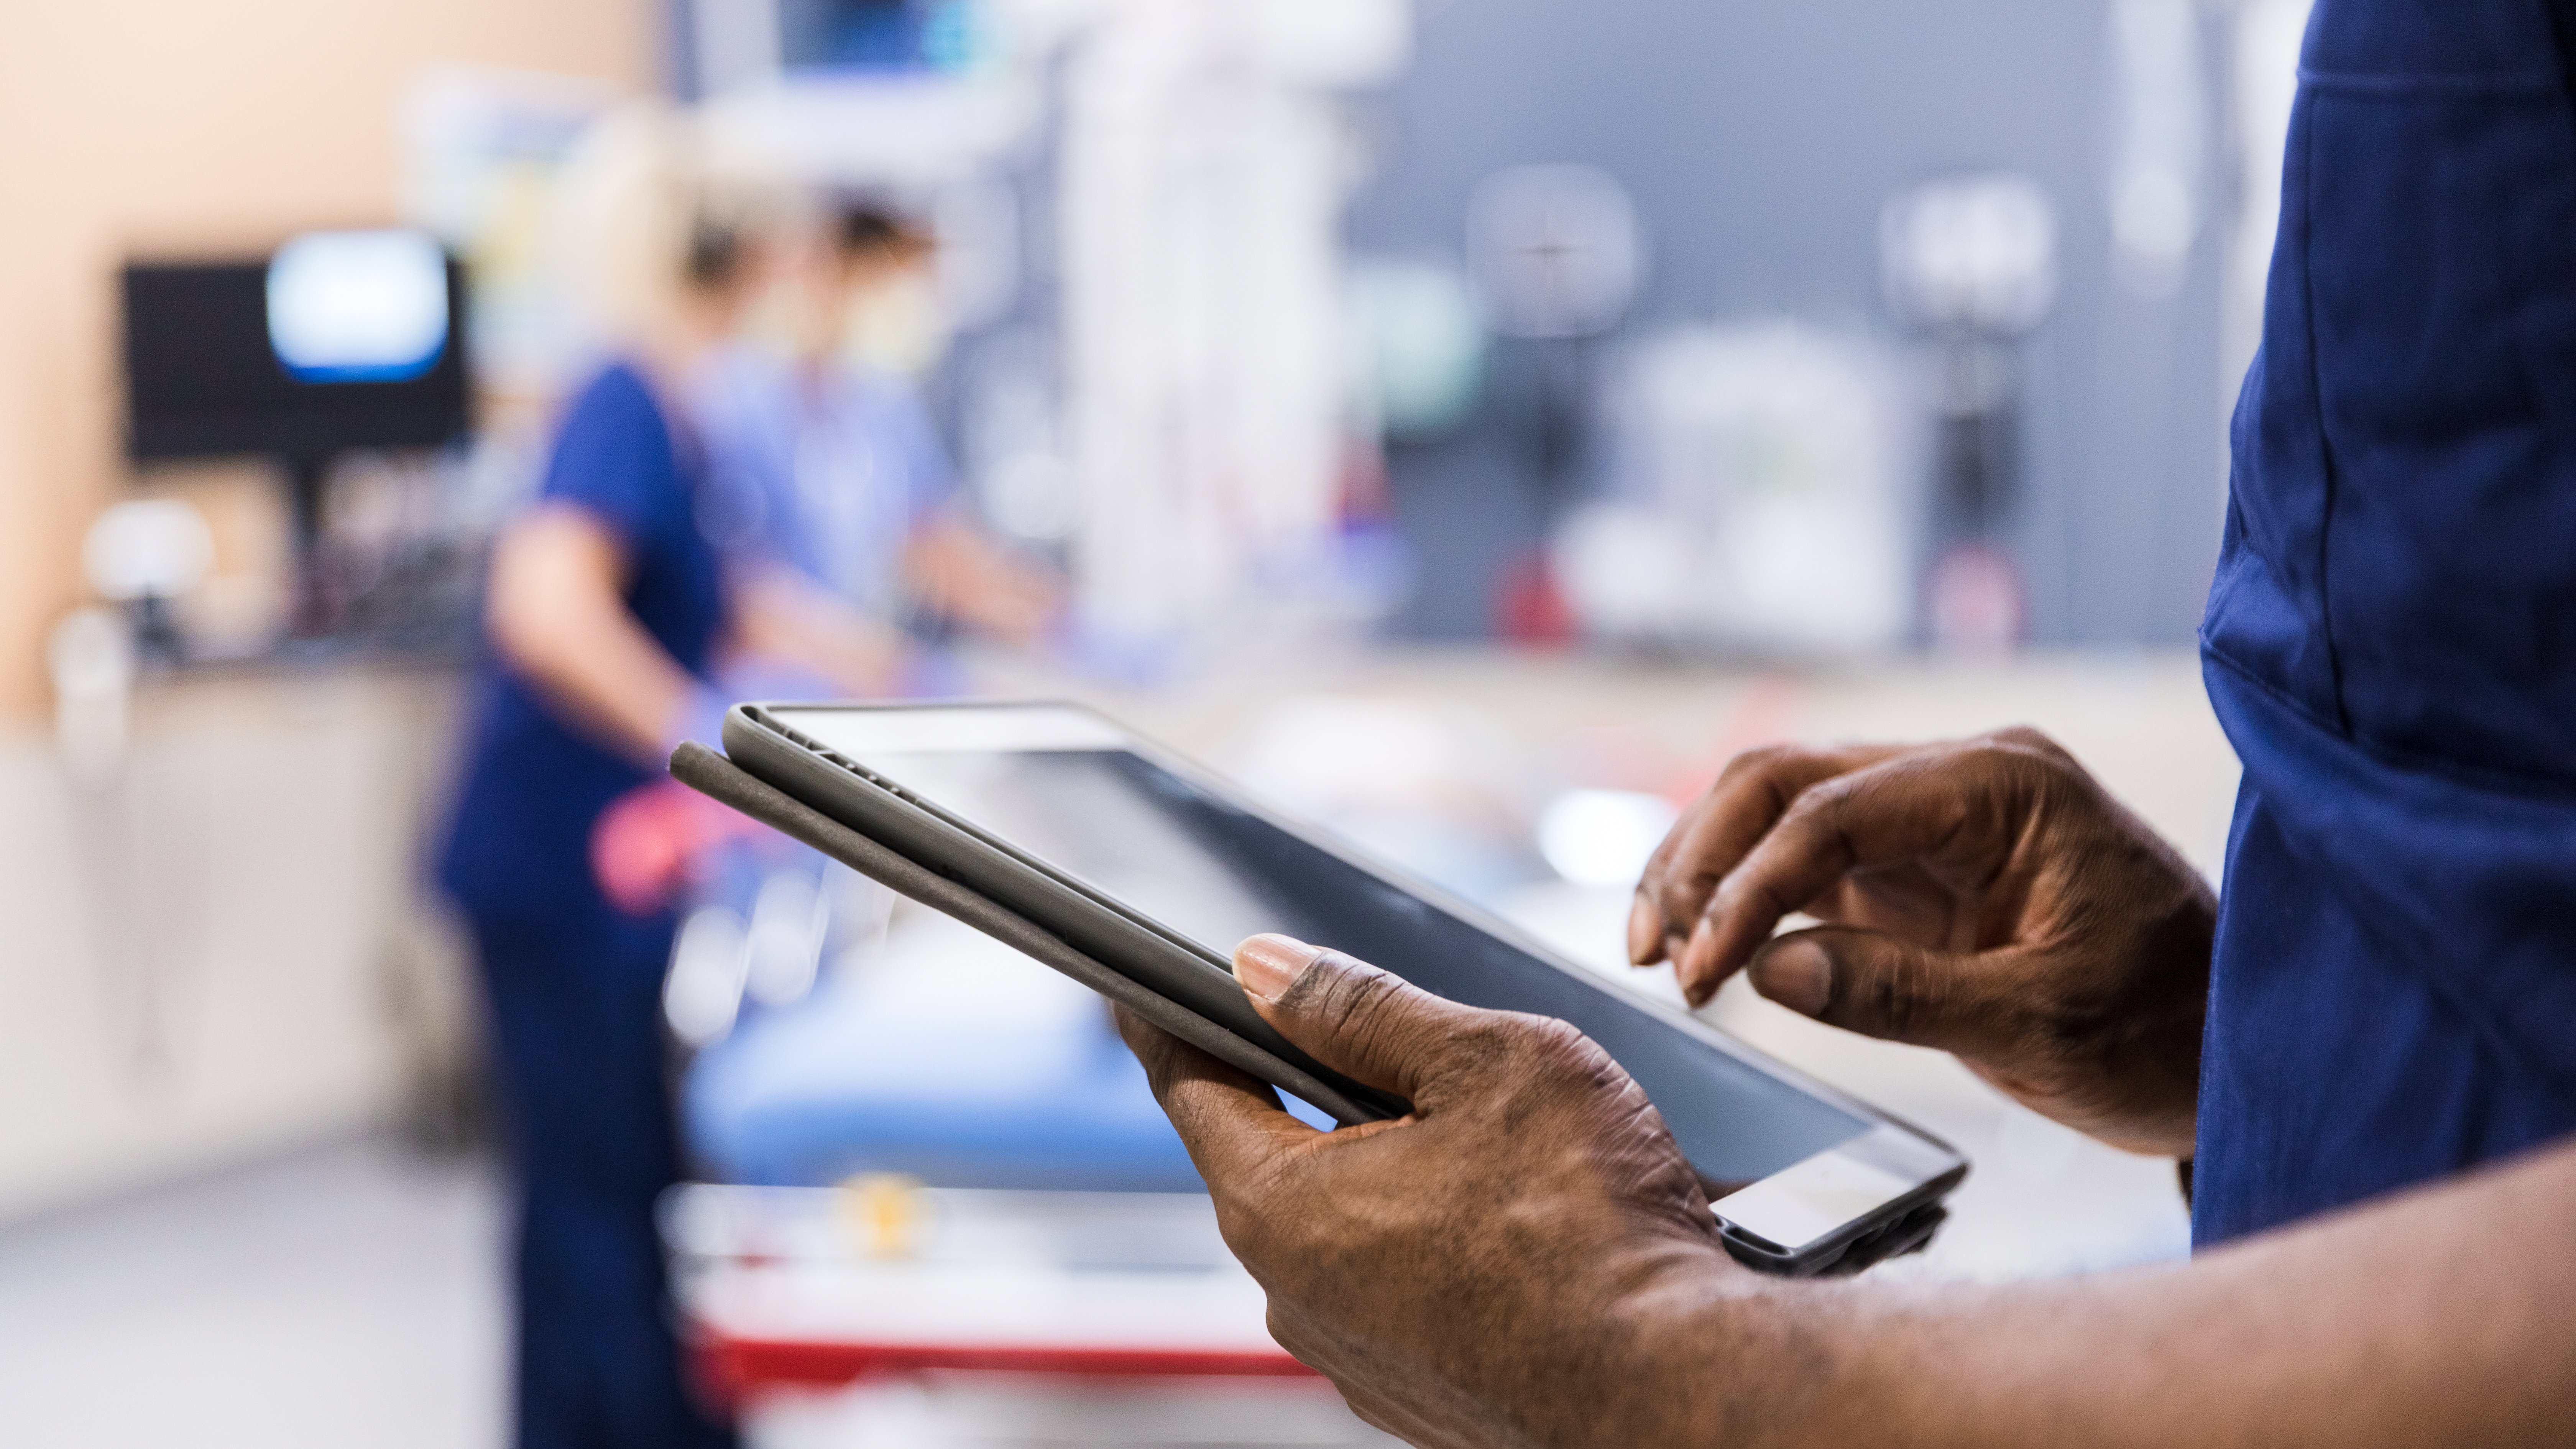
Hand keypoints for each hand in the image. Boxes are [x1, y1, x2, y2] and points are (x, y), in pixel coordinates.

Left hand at [1117, 935, 1749, 1448]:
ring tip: (1500, 1146)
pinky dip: (1440, 1241)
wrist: (1678, 1386)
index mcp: (1283, 1206)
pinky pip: (1401, 1288)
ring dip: (1398, 1170)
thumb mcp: (1482, 1062)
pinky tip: (1519, 1222)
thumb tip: (1266, 970)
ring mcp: (1358, 1357)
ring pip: (1348, 1225)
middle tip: (1394, 1046)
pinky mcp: (1420, 1395)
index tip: (1139, 988)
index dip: (1169, 1021)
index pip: (1192, 1086)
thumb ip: (1361, 1009)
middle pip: (1275, 1155)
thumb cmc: (1592, 1224)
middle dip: (1322, 1092)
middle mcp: (1297, 1296)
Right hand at [1629, 729, 2212, 1155]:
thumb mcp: (2042, 1025)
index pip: (1834, 810)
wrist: (2232, 1045)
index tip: (1701, 969)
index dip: (1749, 888)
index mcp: (2004, 785)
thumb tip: (1771, 971)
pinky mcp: (1914, 869)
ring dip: (1707, 873)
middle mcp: (1960, 779)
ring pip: (1778, 813)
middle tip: (1657, 954)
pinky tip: (1706, 951)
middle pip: (1785, 782)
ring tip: (1656, 952)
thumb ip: (1902, 993)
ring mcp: (1932, 820)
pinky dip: (1745, 902)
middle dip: (1704, 860)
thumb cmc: (2167, 1025)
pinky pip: (1804, 863)